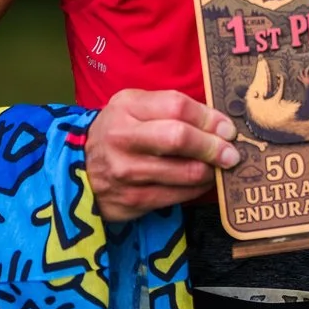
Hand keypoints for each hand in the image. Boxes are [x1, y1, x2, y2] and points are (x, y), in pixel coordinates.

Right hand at [85, 90, 238, 221]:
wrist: (77, 168)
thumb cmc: (119, 132)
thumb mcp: (134, 107)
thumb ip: (171, 107)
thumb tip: (219, 124)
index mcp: (126, 108)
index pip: (177, 107)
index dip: (209, 118)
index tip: (227, 128)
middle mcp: (121, 139)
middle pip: (179, 138)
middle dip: (213, 147)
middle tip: (231, 153)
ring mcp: (124, 172)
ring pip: (184, 172)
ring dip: (210, 171)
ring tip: (218, 167)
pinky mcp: (130, 201)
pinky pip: (177, 196)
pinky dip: (197, 189)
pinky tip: (201, 181)